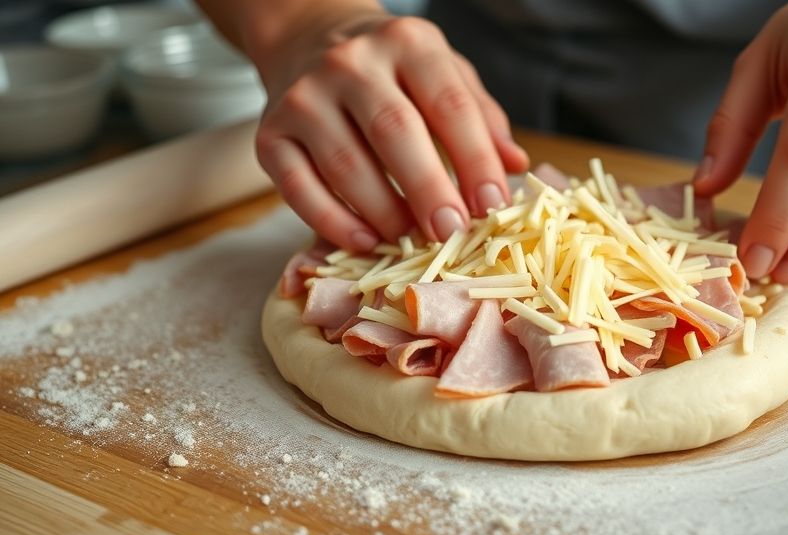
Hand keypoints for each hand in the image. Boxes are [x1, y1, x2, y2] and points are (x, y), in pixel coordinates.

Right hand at [250, 10, 528, 250]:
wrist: (308, 37)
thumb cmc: (393, 69)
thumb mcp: (444, 73)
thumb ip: (481, 117)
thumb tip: (517, 166)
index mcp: (408, 42)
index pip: (449, 104)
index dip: (475, 160)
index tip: (493, 206)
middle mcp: (351, 63)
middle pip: (395, 133)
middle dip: (428, 190)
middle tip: (452, 233)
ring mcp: (304, 97)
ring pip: (346, 165)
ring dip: (384, 214)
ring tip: (411, 242)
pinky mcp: (269, 134)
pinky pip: (299, 188)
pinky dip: (333, 223)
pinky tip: (365, 243)